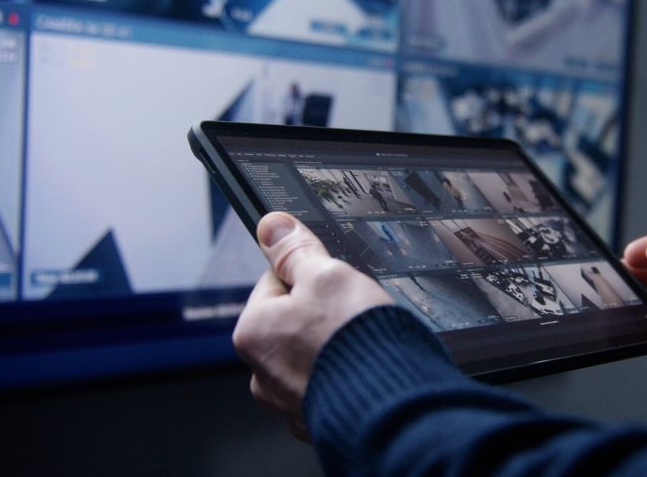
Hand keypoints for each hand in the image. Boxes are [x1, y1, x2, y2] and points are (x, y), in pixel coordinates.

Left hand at [232, 212, 393, 440]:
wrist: (393, 403)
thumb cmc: (356, 341)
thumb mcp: (328, 276)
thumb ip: (295, 251)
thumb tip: (271, 226)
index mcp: (253, 333)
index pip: (275, 282)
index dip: (310, 275)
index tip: (334, 280)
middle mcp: (262, 374)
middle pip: (293, 322)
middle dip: (323, 314)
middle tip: (353, 312)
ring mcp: (290, 404)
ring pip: (313, 356)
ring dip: (335, 346)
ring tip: (365, 342)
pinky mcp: (319, 421)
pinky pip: (331, 386)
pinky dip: (346, 376)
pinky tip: (367, 369)